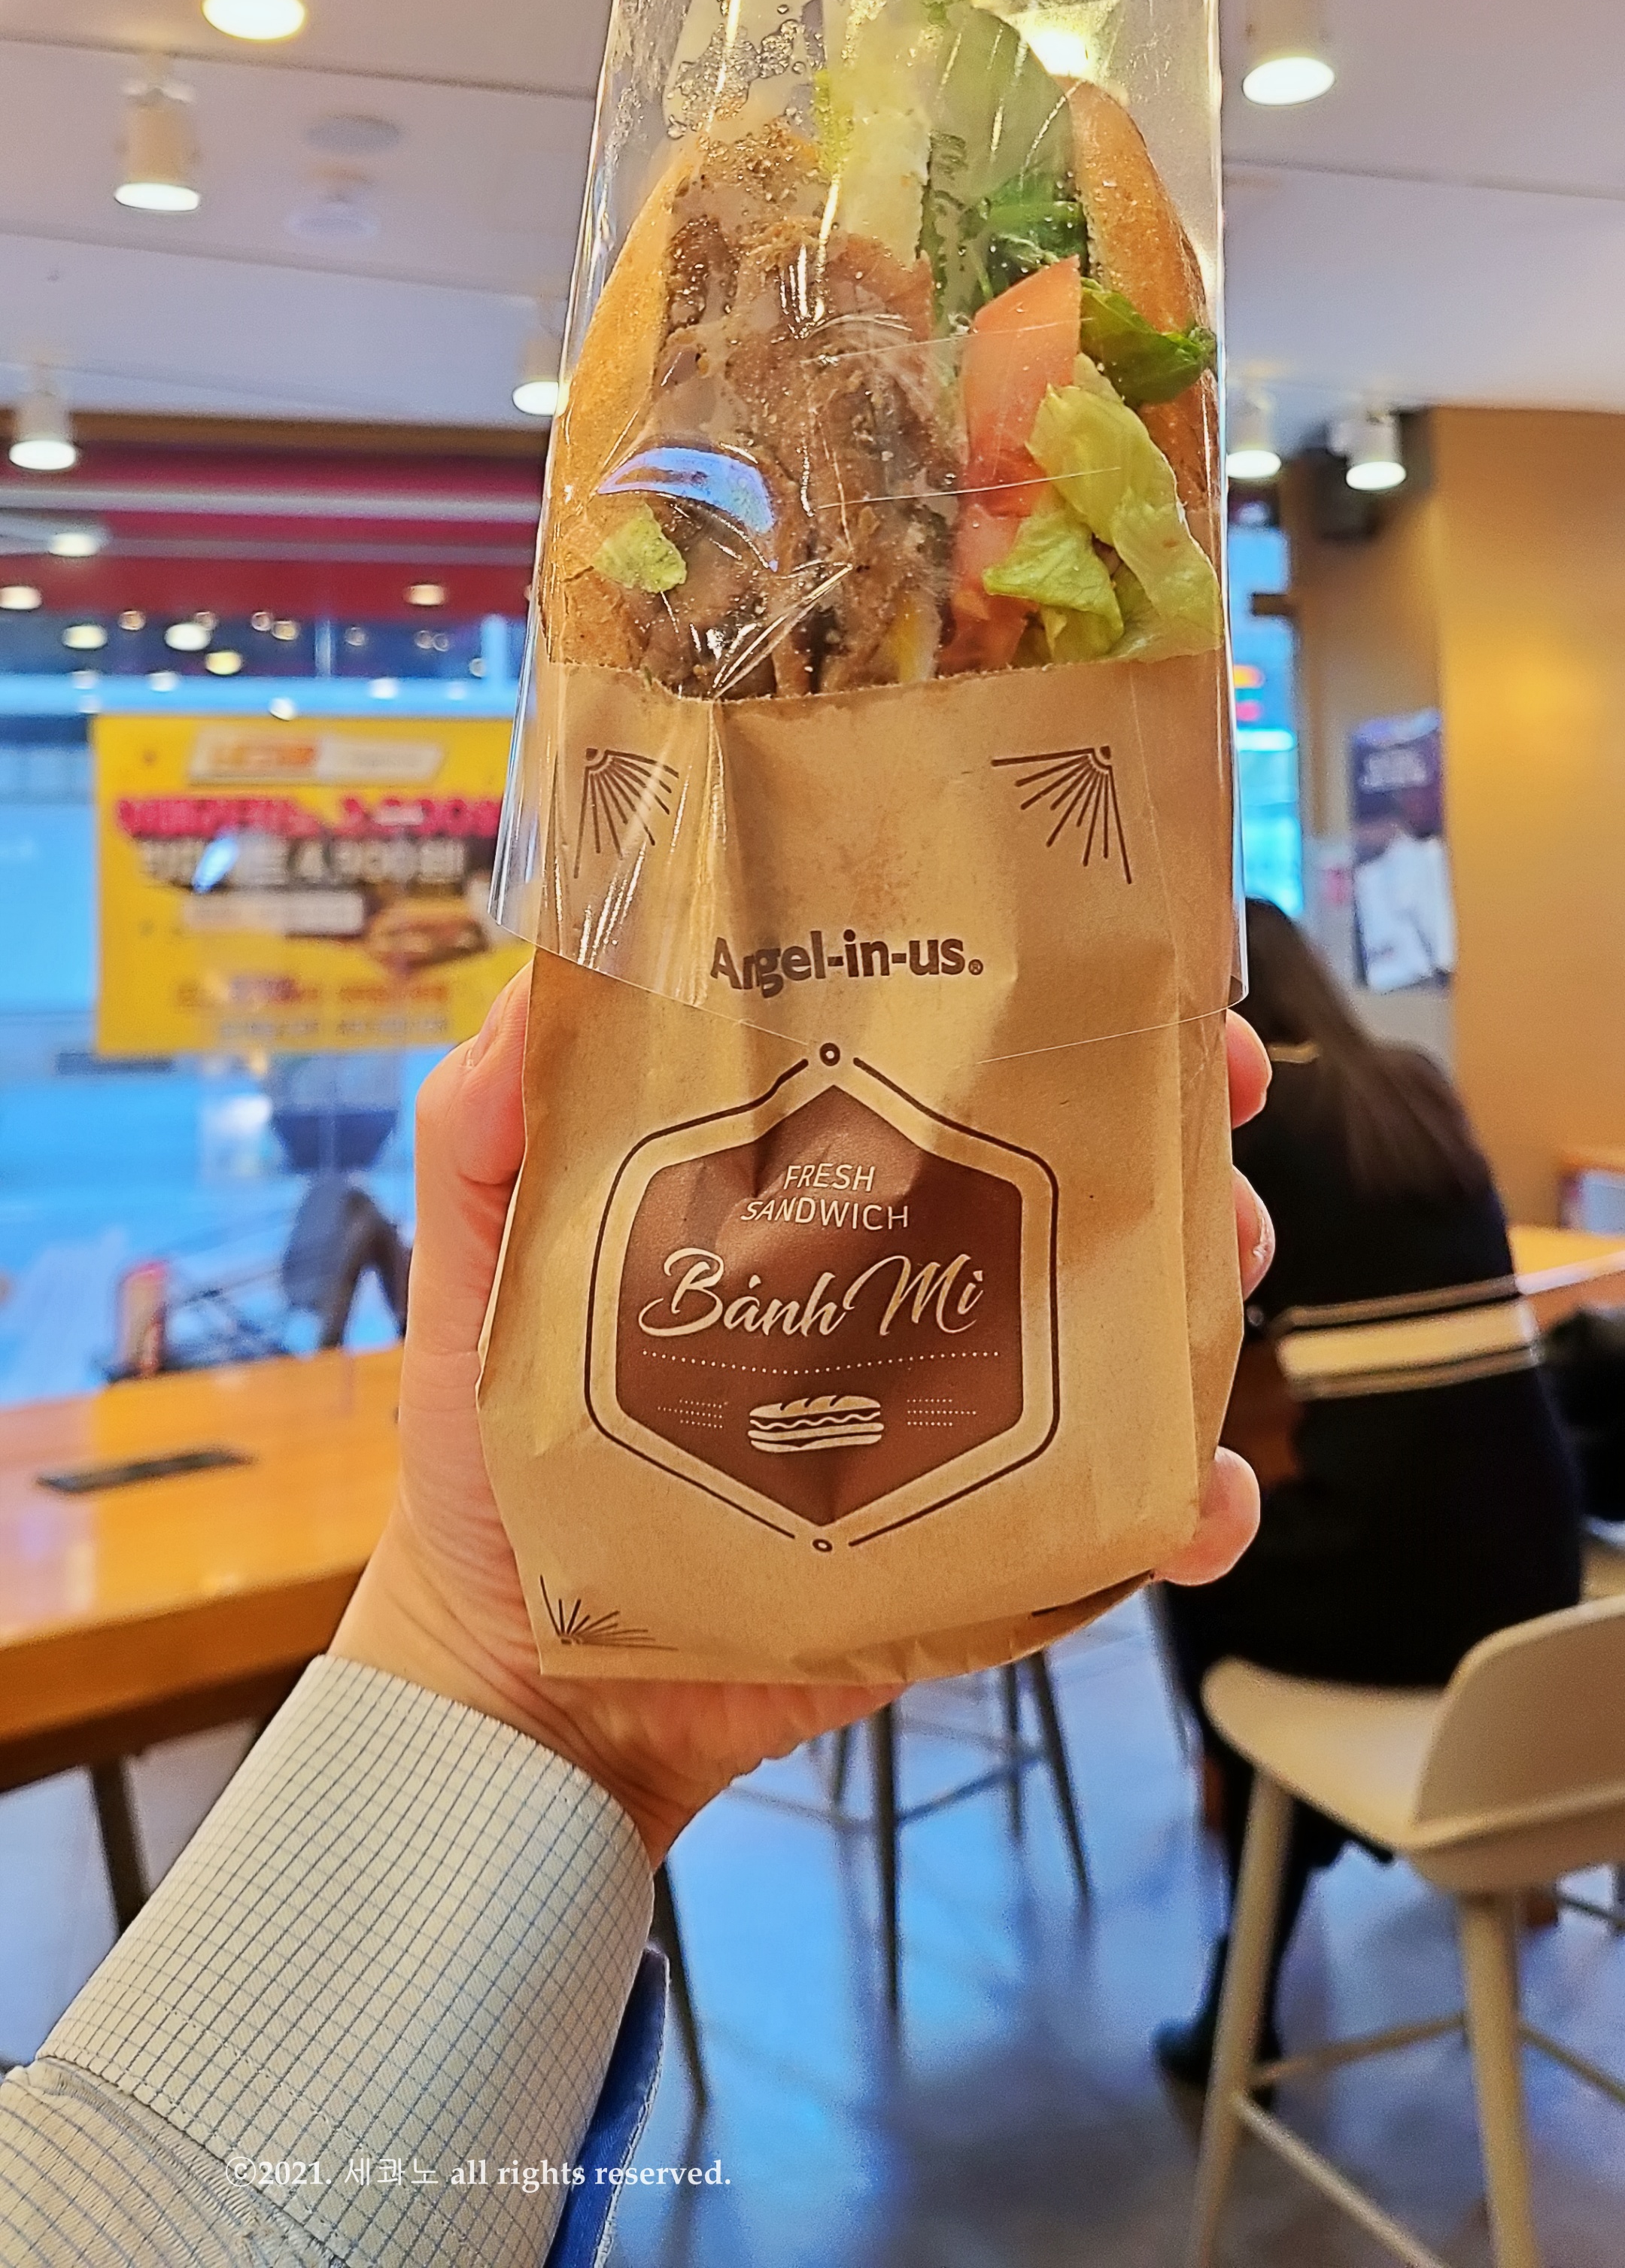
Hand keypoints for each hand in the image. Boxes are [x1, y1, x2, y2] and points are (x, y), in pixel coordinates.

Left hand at [333, 975, 1271, 1857]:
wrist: (524, 1685)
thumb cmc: (491, 1453)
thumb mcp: (471, 1260)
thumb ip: (488, 1120)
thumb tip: (551, 961)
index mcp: (805, 1186)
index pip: (939, 1054)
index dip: (1036, 989)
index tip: (1109, 939)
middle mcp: (903, 1278)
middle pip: (1076, 1165)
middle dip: (1171, 1113)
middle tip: (1210, 1090)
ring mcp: (963, 1408)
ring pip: (1131, 1314)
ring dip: (1201, 1278)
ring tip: (1214, 1267)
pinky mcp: (992, 1539)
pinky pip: (1127, 1512)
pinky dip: (1189, 1499)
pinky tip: (1195, 1495)